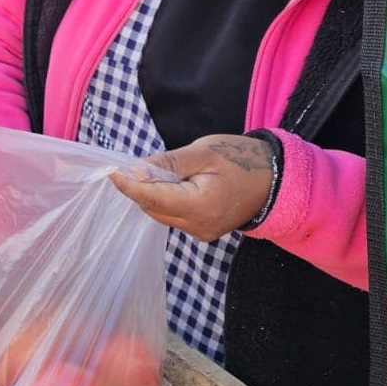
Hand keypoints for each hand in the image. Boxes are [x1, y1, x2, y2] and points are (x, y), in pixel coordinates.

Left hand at [109, 133, 274, 240]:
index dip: (129, 186)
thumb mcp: (204, 152)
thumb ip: (168, 163)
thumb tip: (136, 171)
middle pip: (154, 208)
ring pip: (161, 213)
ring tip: (154, 171)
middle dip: (140, 187)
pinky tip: (169, 183)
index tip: (112, 171)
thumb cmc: (241, 159)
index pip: (153, 199)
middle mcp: (199, 226)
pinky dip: (165, 200)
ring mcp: (201, 232)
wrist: (274, 179)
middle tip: (131, 164)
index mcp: (201, 205)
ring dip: (152, 194)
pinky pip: (173, 216)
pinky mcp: (202, 231)